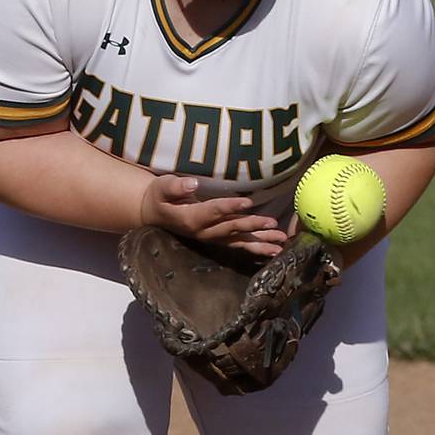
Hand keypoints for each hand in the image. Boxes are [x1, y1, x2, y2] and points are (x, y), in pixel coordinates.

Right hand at [139, 175, 287, 256]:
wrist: (154, 213)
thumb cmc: (159, 196)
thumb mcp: (162, 187)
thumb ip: (176, 186)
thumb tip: (193, 183)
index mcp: (191, 218)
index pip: (214, 211)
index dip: (230, 207)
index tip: (247, 202)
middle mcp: (204, 232)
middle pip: (232, 229)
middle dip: (253, 227)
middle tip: (273, 224)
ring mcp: (212, 238)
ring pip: (239, 241)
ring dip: (261, 243)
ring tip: (280, 245)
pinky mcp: (218, 240)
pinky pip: (239, 246)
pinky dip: (257, 248)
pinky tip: (273, 251)